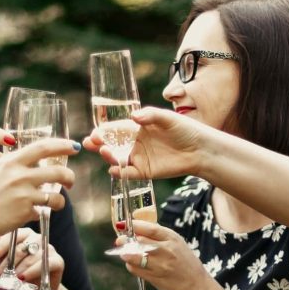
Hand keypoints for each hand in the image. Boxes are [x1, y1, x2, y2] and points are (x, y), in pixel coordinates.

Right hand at [0, 138, 77, 242]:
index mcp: (10, 161)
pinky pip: (40, 212)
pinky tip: (29, 214)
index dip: (61, 145)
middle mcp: (19, 176)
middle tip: (70, 181)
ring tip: (57, 203)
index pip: (43, 147)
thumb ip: (13, 167)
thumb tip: (35, 166)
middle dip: (69, 176)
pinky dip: (37, 213)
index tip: (73, 146)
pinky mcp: (24, 213)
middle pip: (58, 172)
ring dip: (60, 201)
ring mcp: (23, 195)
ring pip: (56, 197)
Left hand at [0, 228, 64, 289]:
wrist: (39, 289)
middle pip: (21, 248)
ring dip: (18, 270)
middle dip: (7, 263)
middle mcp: (39, 238)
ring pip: (31, 257)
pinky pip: (44, 264)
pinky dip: (32, 272)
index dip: (1, 247)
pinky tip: (22, 279)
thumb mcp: (9, 261)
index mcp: (26, 234)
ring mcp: (50, 249)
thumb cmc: (22, 271)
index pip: (13, 236)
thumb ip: (2, 250)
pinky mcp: (58, 261)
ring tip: (8, 281)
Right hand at [84, 107, 205, 180]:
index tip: (96, 132)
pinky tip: (114, 169)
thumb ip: (150, 116)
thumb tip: (133, 117)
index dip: (104, 131)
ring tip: (105, 152)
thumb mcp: (167, 118)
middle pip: (112, 144)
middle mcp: (134, 143)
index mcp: (137, 128)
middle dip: (99, 144)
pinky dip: (120, 173)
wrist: (200, 149)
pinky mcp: (144, 172)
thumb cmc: (185, 130)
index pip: (116, 129)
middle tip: (89, 142)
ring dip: (108, 156)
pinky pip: (128, 173)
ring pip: (117, 159)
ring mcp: (138, 158)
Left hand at [117, 220, 212, 289]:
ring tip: (123, 252)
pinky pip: (136, 270)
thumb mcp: (176, 242)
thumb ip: (158, 234)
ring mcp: (161, 266)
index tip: (124, 224)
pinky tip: (132, 263)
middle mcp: (167, 251)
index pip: (151, 228)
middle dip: (127, 240)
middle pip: (141, 242)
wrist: (194, 284)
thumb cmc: (184, 260)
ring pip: (136, 257)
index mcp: (172, 239)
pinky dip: (131, 265)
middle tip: (120, 240)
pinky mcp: (156, 278)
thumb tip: (136, 226)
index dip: (135, 225)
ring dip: (126, 254)